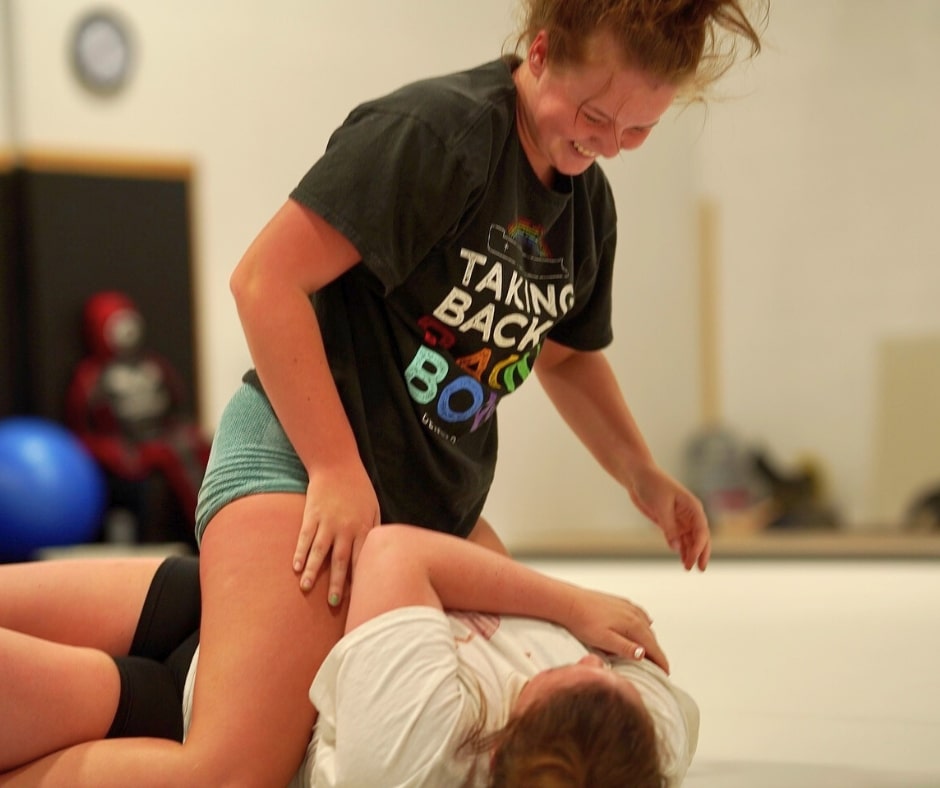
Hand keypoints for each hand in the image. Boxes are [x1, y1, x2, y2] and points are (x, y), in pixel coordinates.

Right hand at [293, 461, 379, 603]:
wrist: (337, 464)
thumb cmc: (358, 488)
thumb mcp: (373, 508)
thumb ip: (372, 530)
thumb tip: (374, 554)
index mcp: (363, 527)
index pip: (362, 559)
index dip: (359, 579)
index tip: (358, 597)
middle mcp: (345, 527)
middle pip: (341, 560)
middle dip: (337, 583)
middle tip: (333, 603)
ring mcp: (327, 521)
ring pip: (320, 551)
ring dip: (313, 571)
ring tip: (306, 587)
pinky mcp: (311, 515)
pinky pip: (304, 537)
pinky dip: (300, 552)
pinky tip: (296, 566)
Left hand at [564, 588, 668, 672]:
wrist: (569, 603)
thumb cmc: (584, 622)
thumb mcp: (604, 640)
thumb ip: (625, 648)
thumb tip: (643, 654)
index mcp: (632, 625)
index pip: (653, 647)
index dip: (661, 662)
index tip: (665, 674)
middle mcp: (633, 614)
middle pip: (652, 638)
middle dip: (657, 653)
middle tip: (658, 668)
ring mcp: (627, 607)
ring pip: (646, 626)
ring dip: (650, 639)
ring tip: (650, 652)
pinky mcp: (619, 602)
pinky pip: (638, 615)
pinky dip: (643, 624)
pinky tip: (641, 626)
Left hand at [628, 463, 710, 570]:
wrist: (638, 476)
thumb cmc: (652, 485)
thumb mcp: (661, 506)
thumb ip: (669, 528)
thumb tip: (677, 548)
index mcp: (693, 507)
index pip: (702, 530)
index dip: (700, 547)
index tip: (693, 560)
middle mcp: (690, 514)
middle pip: (700, 537)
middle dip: (700, 553)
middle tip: (699, 569)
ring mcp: (680, 519)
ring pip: (690, 540)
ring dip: (690, 553)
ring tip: (687, 568)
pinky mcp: (669, 522)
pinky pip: (678, 538)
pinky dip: (681, 549)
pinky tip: (681, 559)